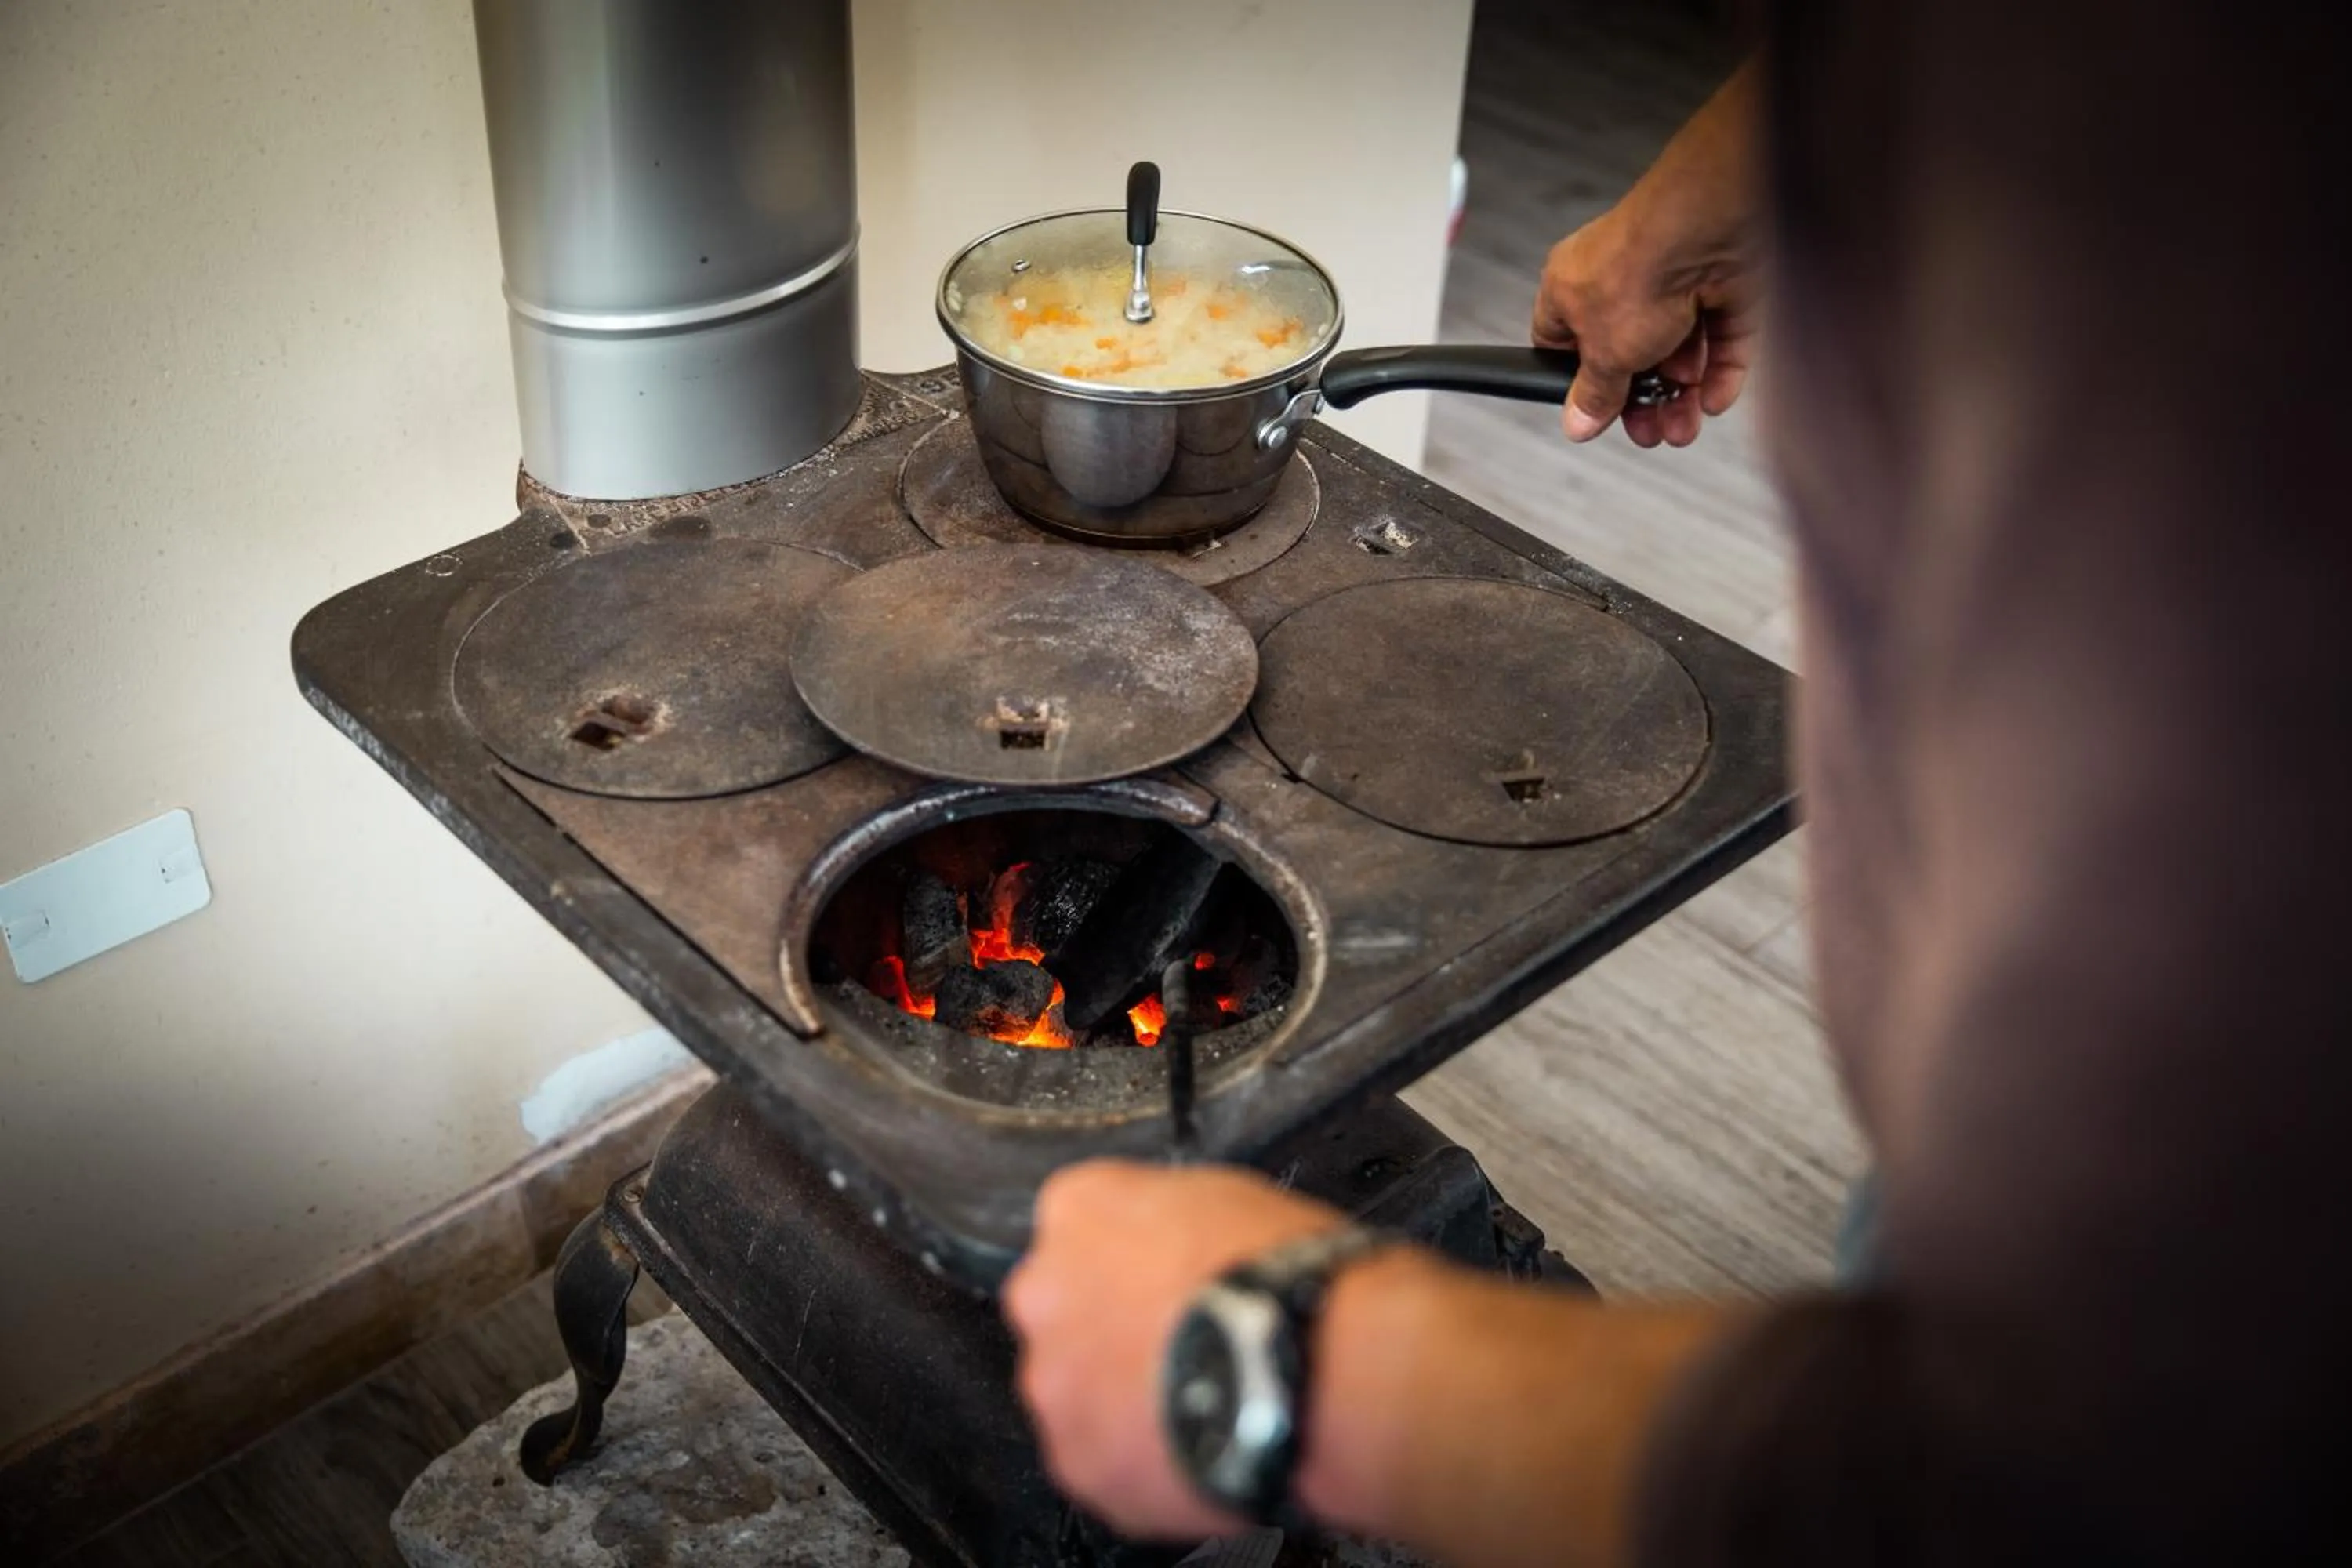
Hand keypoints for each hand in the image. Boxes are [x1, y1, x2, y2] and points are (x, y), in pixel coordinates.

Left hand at [1002, 1160, 1349, 1539]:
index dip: (1134, 1257)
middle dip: (1111, 1328)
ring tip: (1198, 1403)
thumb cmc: (1282, 1275)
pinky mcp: (1079, 1462)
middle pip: (1065, 1310)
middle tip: (1180, 1342)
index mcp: (1081, 1209)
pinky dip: (1139, 1458)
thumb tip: (1172, 1240)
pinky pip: (1101, 1459)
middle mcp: (1045, 1292)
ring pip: (1077, 1390)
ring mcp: (1055, 1384)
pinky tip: (1195, 1447)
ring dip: (1120, 1396)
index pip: (1083, 1224)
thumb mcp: (1228, 1193)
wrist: (1301, 1367)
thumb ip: (1166, 1214)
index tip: (1167, 1276)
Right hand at [1534, 216, 1760, 447]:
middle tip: (1648, 431)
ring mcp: (1678, 282)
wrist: (1706, 229)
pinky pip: (1720, 339)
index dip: (1578, 382)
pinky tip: (1713, 399)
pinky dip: (1719, 373)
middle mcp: (1625, 282)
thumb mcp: (1603, 353)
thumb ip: (1593, 392)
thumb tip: (1577, 422)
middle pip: (1629, 355)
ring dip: (1681, 395)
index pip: (1565, 343)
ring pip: (1678, 352)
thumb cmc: (1639, 269)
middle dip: (1640, 401)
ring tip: (1683, 427)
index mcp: (1574, 289)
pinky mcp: (1725, 286)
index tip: (1595, 413)